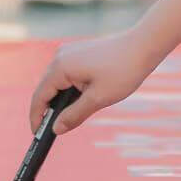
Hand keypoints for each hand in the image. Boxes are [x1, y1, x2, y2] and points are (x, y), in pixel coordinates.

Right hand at [29, 32, 160, 134]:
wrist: (144, 46)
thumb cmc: (123, 71)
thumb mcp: (98, 99)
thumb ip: (74, 115)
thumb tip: (56, 129)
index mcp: (61, 67)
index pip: (40, 96)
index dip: (36, 117)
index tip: (37, 135)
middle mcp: (60, 57)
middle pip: (45, 88)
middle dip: (47, 110)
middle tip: (51, 132)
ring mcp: (69, 53)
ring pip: (56, 82)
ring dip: (59, 100)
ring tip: (66, 119)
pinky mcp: (79, 52)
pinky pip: (66, 74)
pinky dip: (68, 90)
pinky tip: (78, 101)